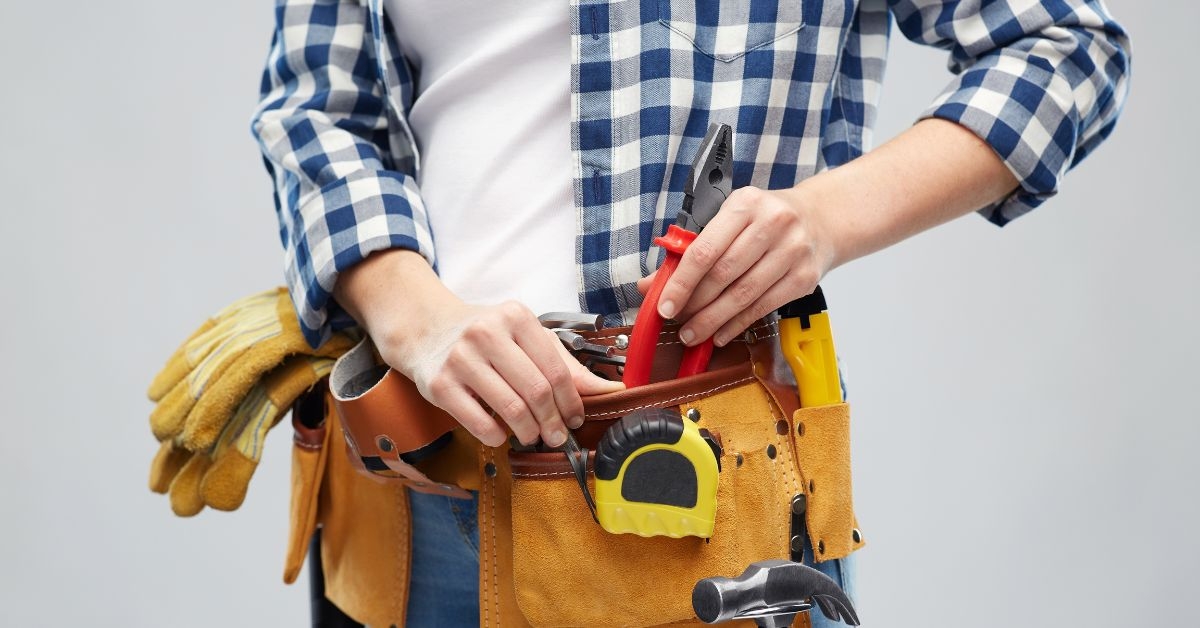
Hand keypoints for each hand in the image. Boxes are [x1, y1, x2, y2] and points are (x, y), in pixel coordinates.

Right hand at [378, 300, 622, 447]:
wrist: (426, 329)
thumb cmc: (485, 335)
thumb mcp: (525, 336)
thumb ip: (565, 363)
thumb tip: (610, 389)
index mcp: (515, 317)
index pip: (556, 368)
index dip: (572, 401)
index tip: (575, 418)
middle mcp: (486, 333)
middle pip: (536, 391)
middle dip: (553, 422)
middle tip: (557, 436)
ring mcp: (460, 359)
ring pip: (511, 410)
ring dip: (529, 432)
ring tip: (532, 436)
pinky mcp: (440, 385)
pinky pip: (480, 423)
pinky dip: (498, 436)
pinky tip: (502, 433)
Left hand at [639, 185, 834, 346]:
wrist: (820, 219)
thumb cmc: (765, 219)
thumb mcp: (729, 219)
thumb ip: (690, 248)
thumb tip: (652, 285)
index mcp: (746, 204)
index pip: (705, 249)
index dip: (681, 282)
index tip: (664, 305)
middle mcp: (773, 223)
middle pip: (723, 274)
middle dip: (694, 304)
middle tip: (677, 322)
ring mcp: (793, 251)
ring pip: (744, 295)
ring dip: (713, 320)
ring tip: (693, 334)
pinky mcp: (805, 277)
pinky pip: (763, 307)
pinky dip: (737, 324)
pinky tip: (720, 333)